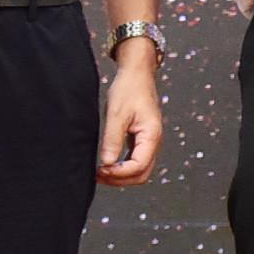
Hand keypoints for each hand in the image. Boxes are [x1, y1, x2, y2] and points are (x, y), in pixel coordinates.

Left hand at [97, 51, 162, 185]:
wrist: (137, 73)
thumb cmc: (129, 89)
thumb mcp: (116, 114)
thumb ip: (112, 140)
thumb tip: (107, 164)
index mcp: (151, 135)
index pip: (139, 166)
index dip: (119, 173)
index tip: (101, 169)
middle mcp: (154, 142)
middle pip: (141, 174)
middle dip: (121, 179)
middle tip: (99, 176)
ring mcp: (149, 141)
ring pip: (139, 170)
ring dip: (121, 175)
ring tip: (101, 172)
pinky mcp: (142, 139)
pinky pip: (135, 160)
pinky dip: (122, 167)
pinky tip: (108, 164)